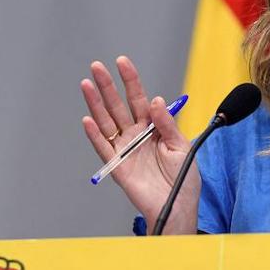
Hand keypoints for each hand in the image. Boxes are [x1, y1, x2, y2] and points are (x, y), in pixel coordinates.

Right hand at [80, 56, 198, 233]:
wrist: (177, 206)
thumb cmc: (182, 178)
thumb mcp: (181, 145)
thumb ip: (166, 123)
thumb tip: (155, 100)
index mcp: (152, 126)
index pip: (139, 98)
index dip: (130, 80)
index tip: (122, 62)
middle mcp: (136, 134)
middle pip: (118, 105)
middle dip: (107, 85)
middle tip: (97, 66)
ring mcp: (125, 149)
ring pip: (106, 121)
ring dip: (96, 103)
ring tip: (87, 85)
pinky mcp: (118, 166)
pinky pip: (103, 147)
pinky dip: (95, 134)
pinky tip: (87, 119)